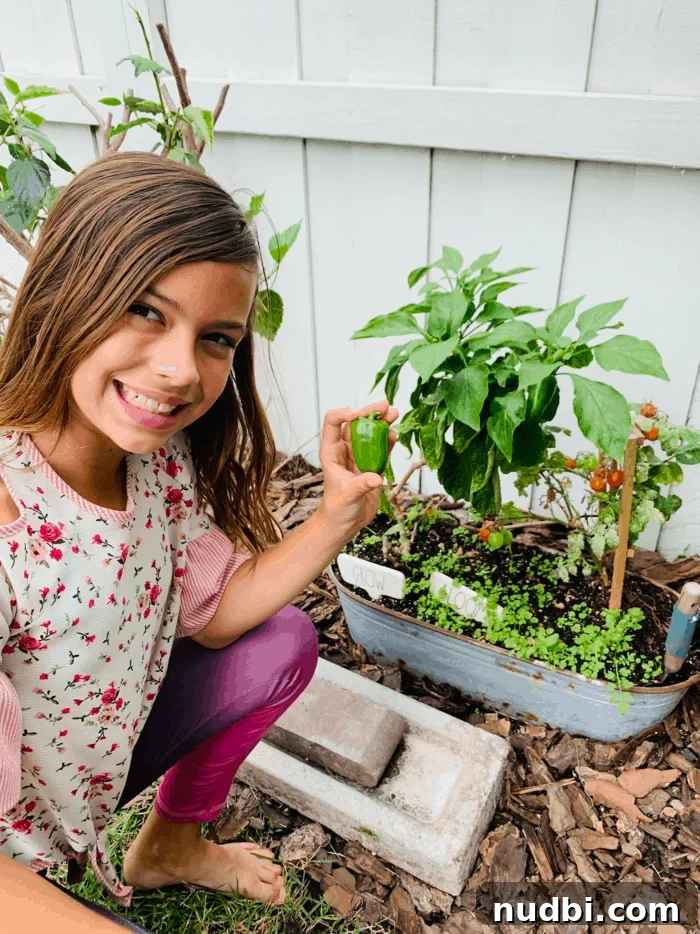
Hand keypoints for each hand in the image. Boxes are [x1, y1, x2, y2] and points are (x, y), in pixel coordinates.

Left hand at [317, 400, 398, 537]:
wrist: (346, 522)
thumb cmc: (338, 508)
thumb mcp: (347, 495)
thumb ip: (360, 485)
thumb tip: (375, 478)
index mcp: (331, 451)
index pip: (333, 423)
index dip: (343, 414)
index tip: (357, 415)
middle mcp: (345, 450)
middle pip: (356, 423)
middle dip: (369, 412)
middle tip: (385, 406)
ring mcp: (359, 456)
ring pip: (371, 433)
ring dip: (382, 422)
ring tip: (395, 413)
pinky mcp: (372, 464)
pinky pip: (381, 447)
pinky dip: (388, 440)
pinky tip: (395, 435)